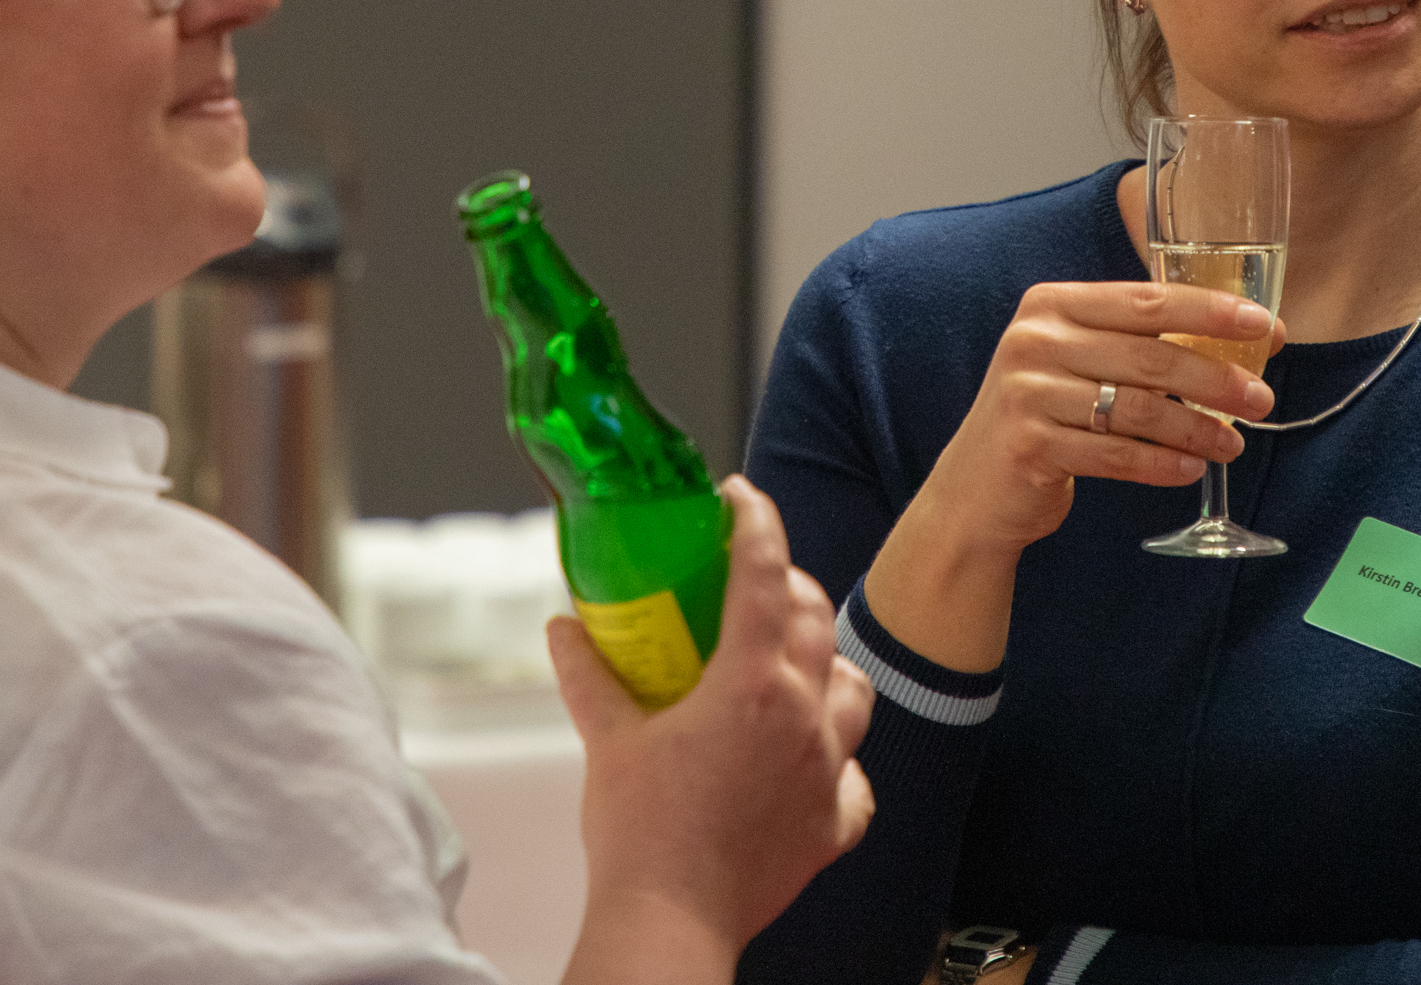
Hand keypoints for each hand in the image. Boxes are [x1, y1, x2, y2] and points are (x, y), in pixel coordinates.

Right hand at [556, 476, 876, 984]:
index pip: (765, 575)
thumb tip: (565, 628)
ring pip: (854, 691)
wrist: (670, 921)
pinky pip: (855, 780)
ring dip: (828, 665)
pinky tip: (811, 761)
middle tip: (751, 579)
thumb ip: (590, 675)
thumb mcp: (608, 740)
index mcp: (751, 683)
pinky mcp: (831, 825)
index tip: (739, 499)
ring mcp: (826, 771)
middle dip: (788, 585)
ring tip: (793, 665)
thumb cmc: (640, 836)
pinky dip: (839, 762)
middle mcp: (803, 718)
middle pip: (815, 620)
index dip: (755, 522)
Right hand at [866, 279, 1276, 669]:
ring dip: (1196, 428)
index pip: (1145, 299)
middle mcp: (1034, 339)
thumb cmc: (1046, 416)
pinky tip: (1190, 469)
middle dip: (1216, 378)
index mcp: (1052, 304)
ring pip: (1137, 408)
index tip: (1264, 325)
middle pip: (1149, 355)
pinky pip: (1115, 454)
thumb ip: (1138, 344)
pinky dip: (1160, 463)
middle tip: (1261, 399)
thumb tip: (1240, 339)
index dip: (1210, 311)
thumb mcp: (1077, 362)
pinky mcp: (1029, 445)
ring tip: (1231, 443)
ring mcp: (1027, 392)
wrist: (976, 490)